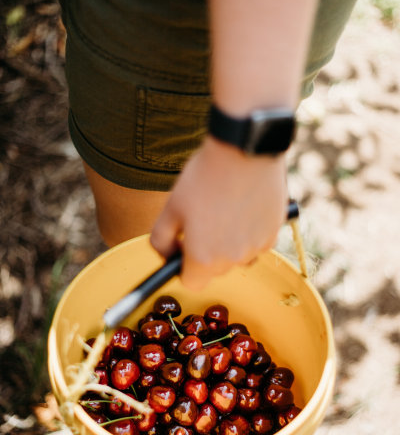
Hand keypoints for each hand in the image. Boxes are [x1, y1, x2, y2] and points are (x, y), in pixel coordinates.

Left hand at [150, 136, 287, 289]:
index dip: (184, 267)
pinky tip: (244, 205)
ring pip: (238, 257)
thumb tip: (165, 255)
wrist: (244, 151)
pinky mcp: (274, 234)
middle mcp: (232, 260)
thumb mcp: (171, 207)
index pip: (191, 283)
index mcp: (203, 258)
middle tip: (205, 219)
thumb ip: (161, 240)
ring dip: (231, 243)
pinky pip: (257, 242)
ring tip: (226, 210)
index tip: (184, 246)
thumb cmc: (204, 178)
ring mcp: (256, 248)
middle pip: (216, 270)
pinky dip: (250, 231)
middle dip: (208, 253)